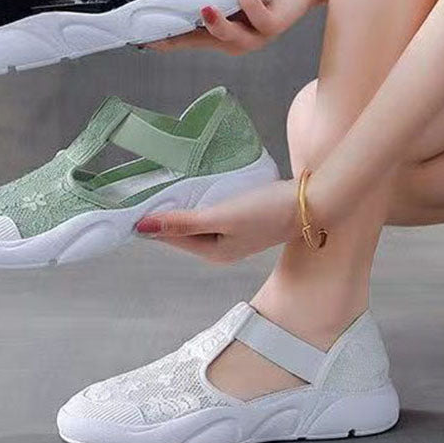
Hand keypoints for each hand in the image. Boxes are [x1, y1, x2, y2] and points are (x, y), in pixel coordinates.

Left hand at [135, 180, 298, 262]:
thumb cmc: (266, 211)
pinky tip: (197, 189)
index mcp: (214, 253)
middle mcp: (222, 249)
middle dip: (166, 216)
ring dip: (183, 208)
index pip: (172, 238)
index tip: (132, 207)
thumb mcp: (220, 216)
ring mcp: (234, 236)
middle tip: (145, 194)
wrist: (312, 202)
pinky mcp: (244, 221)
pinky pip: (213, 214)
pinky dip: (201, 203)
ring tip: (165, 189)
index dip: (152, 224)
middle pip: (184, 232)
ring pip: (198, 222)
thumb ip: (182, 222)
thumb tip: (143, 227)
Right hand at [145, 0, 329, 55]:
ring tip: (205, 8)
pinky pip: (259, 19)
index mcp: (221, 34)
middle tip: (160, 27)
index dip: (165, 40)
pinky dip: (248, 3)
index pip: (187, 39)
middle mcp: (236, 40)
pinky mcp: (275, 26)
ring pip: (232, 37)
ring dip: (217, 24)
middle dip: (181, 37)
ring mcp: (256, 36)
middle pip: (203, 42)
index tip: (142, 38)